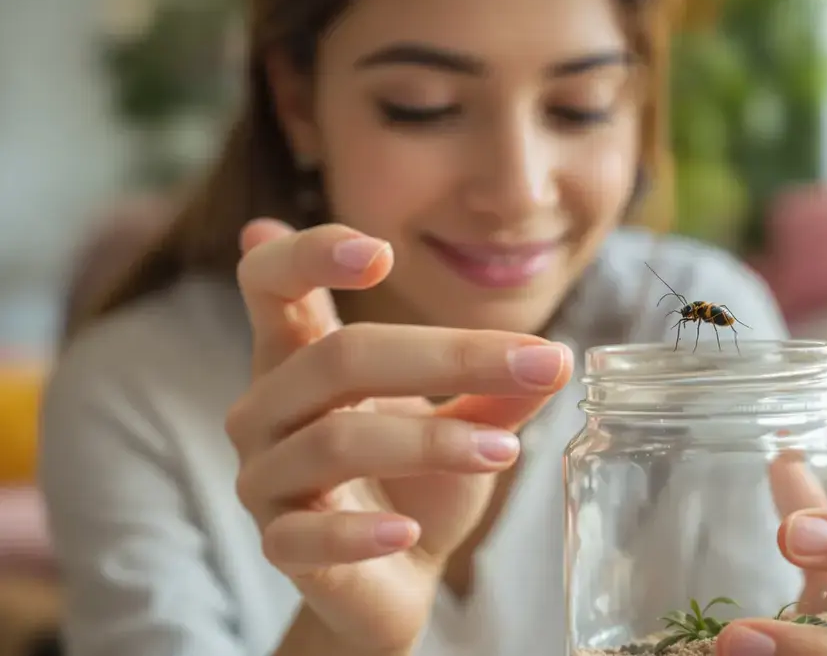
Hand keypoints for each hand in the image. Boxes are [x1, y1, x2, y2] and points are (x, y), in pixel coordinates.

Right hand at [225, 219, 572, 652]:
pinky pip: (305, 535)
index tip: (381, 253)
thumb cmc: (419, 484)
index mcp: (300, 356)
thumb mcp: (466, 423)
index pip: (272, 282)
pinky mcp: (277, 546)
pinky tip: (406, 533)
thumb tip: (555, 356)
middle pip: (338, 358)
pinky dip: (358, 535)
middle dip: (444, 357)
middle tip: (535, 361)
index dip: (311, 255)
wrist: (395, 579)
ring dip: (429, 442)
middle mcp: (267, 407)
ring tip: (504, 451)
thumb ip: (497, 385)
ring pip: (335, 440)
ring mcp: (264, 477)